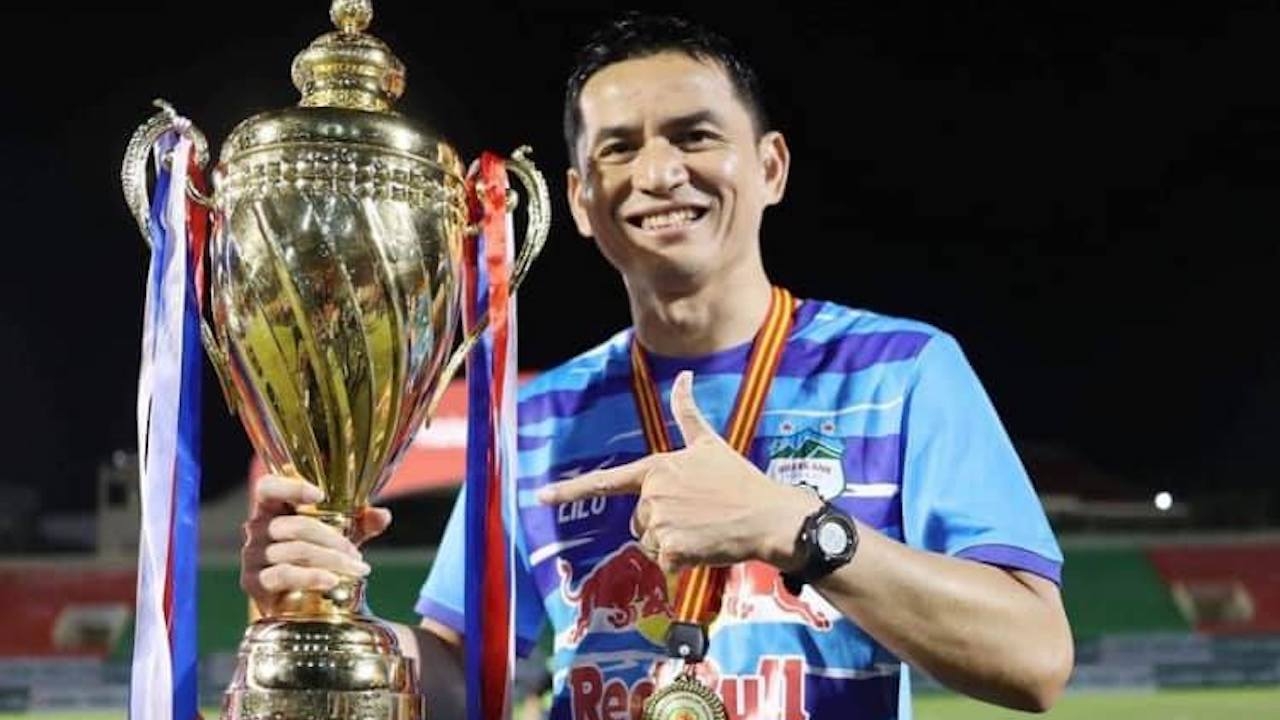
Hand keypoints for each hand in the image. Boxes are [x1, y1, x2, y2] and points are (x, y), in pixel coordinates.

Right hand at [239, 472, 391, 612]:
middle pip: (297, 526)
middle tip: (357, 556)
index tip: (320, 496)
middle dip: (334, 540)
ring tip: (356, 570)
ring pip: (297, 551)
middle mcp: (257, 528)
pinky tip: (333, 580)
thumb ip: (362, 522)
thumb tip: (382, 515)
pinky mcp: (255, 582)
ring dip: (333, 560)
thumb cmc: (318, 555)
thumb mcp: (342, 534)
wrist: (302, 600)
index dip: (291, 488)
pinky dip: (312, 577)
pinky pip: (285, 574)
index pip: (268, 487)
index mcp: (272, 507)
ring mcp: (253, 556)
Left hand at [536, 371, 819, 573]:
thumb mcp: (710, 444)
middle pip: (637, 522)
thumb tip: (683, 376)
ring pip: (648, 544)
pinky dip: (682, 562)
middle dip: (660, 525)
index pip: (606, 481)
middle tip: (696, 516)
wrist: (768, 515)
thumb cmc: (739, 480)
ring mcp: (660, 522)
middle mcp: (652, 495)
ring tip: (702, 530)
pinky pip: (663, 564)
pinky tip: (704, 547)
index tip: (540, 497)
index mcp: (656, 469)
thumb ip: (687, 412)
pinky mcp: (671, 549)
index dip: (570, 490)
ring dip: (670, 544)